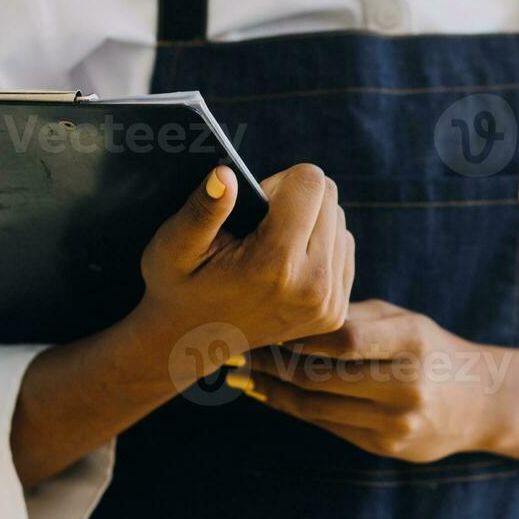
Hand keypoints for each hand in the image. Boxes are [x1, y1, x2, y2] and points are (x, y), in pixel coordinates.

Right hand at [137, 164, 354, 362]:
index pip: (312, 181)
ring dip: (311, 222)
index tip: (257, 203)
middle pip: (330, 198)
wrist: (191, 342)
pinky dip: (321, 245)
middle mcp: (312, 286)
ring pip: (340, 222)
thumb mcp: (173, 246)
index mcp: (275, 264)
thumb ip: (202, 210)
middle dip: (297, 198)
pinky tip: (288, 263)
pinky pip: (345, 249)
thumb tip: (226, 175)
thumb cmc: (178, 287)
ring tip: (272, 245)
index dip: (280, 181)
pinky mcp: (336, 313)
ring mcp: (328, 304)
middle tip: (261, 225)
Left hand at [239, 300, 508, 463]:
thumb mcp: (402, 320)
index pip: (343, 339)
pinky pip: (327, 425)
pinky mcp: (385, 447)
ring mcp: (397, 422)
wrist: (480, 401)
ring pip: (316, 407)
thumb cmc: (428, 348)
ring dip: (272, 390)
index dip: (297, 334)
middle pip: (320, 377)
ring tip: (245, 373)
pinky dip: (293, 409)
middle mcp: (407, 385)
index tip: (262, 322)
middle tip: (239, 348)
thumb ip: (352, 318)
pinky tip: (270, 394)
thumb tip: (285, 311)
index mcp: (412, 341)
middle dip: (272, 363)